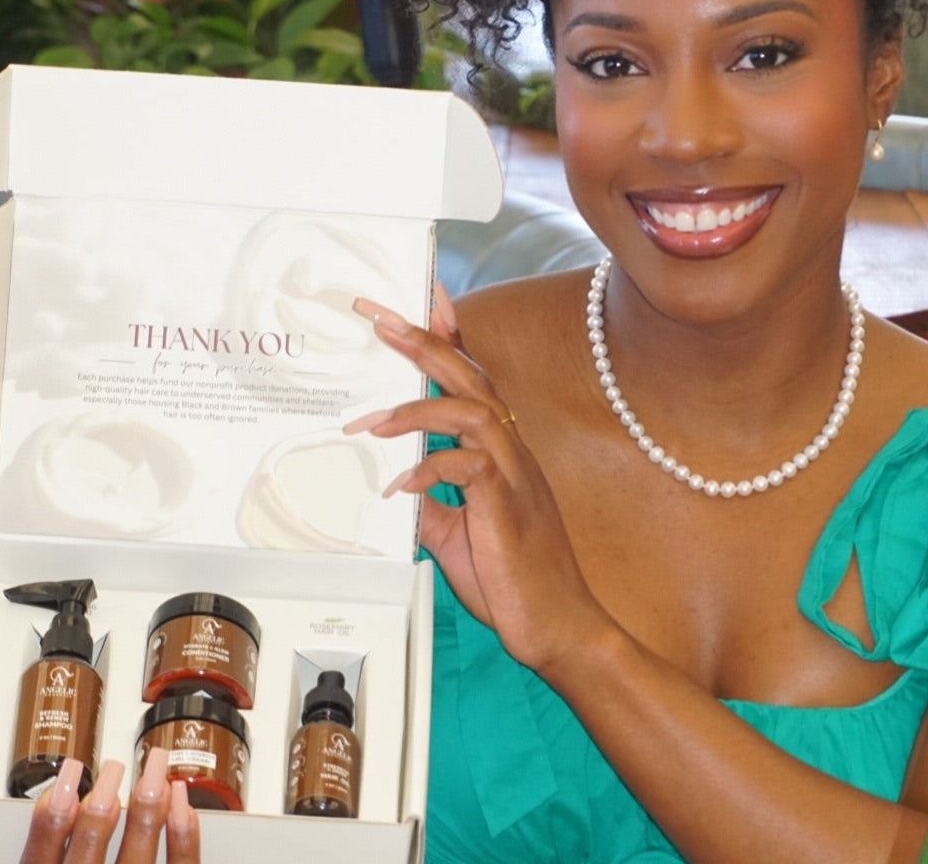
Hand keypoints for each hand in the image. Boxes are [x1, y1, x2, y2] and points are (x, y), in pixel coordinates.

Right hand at [18, 749, 198, 863]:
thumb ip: (40, 852)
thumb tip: (4, 826)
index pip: (39, 863)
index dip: (49, 819)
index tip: (67, 777)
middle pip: (86, 860)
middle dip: (99, 808)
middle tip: (113, 769)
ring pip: (136, 860)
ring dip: (146, 807)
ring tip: (153, 767)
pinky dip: (183, 835)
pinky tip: (181, 801)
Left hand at [346, 286, 611, 673]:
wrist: (557, 628)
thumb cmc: (514, 580)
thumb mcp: (453, 533)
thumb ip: (430, 501)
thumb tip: (397, 482)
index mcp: (499, 451)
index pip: (471, 379)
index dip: (449, 335)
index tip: (422, 300)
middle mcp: (510, 451)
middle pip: (470, 377)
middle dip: (424, 341)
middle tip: (380, 316)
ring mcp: (514, 474)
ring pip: (472, 411)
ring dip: (416, 408)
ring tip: (369, 421)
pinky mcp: (509, 505)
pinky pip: (469, 467)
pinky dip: (430, 468)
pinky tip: (401, 485)